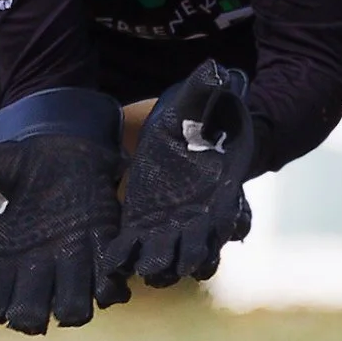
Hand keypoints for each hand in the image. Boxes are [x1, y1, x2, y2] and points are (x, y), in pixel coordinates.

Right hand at [0, 88, 122, 334]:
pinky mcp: (103, 257)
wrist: (71, 152)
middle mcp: (34, 272)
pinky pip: (109, 288)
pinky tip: (106, 271)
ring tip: (71, 285)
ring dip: (72, 304)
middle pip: (26, 318)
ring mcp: (71, 268)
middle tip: (29, 300)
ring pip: (72, 310)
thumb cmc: (23, 162)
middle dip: (27, 313)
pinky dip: (110, 288)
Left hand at [99, 61, 254, 297]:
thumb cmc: (195, 119)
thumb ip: (204, 92)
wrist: (175, 132)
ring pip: (171, 253)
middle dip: (189, 255)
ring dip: (161, 264)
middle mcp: (198, 214)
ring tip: (147, 271)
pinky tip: (114, 265)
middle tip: (176, 264)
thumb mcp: (195, 103)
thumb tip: (214, 69)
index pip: (227, 213)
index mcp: (219, 188)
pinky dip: (128, 257)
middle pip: (200, 244)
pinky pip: (136, 245)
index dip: (224, 225)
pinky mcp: (143, 223)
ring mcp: (171, 223)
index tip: (218, 234)